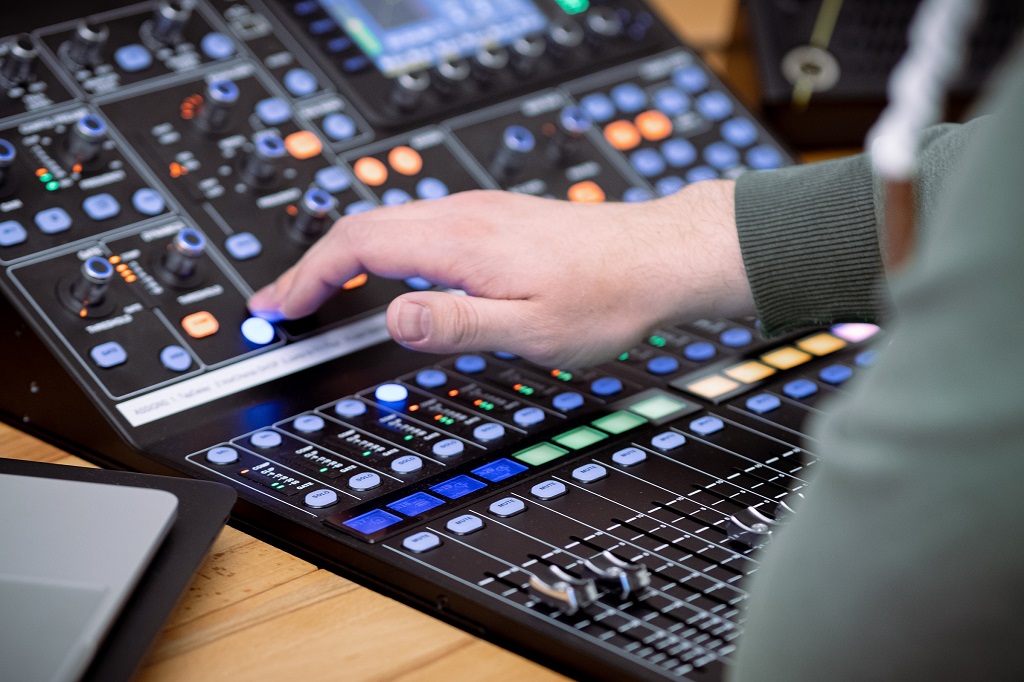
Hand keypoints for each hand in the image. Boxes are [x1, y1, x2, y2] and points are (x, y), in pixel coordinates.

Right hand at [248, 182, 753, 366]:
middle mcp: (463, 214)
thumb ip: (456, 324)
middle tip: (280, 303)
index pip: (357, 247)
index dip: (308, 277)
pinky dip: (380, 250)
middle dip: (311, 265)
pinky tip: (385, 275)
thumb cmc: (608, 295)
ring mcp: (478, 211)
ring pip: (388, 223)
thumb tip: (393, 317)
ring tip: (319, 293)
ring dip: (344, 256)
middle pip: (361, 226)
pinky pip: (416, 226)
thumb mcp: (531, 329)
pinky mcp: (494, 218)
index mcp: (461, 242)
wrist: (661, 256)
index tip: (279, 307)